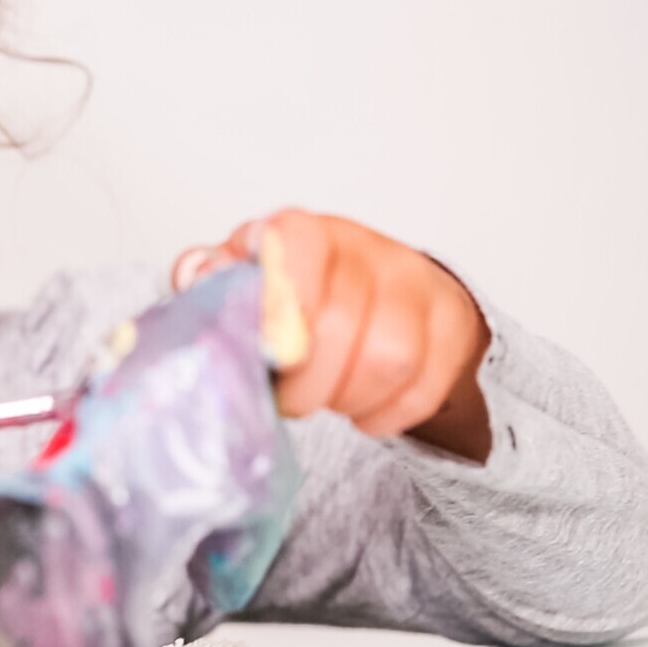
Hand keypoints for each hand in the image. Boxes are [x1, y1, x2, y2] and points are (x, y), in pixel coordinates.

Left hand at [173, 209, 492, 460]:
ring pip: (391, 358)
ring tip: (326, 398)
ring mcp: (415, 285)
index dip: (283, 304)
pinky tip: (361, 409)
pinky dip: (387, 414)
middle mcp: (365, 248)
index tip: (268, 352)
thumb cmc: (294, 290)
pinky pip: (425, 387)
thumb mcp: (242, 279)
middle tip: (287, 398)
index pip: (300, 248)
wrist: (373, 288)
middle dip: (305, 382)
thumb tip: (196, 274)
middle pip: (342, 324)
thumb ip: (210, 278)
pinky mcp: (451, 325)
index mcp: (304, 232)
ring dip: (347, 398)